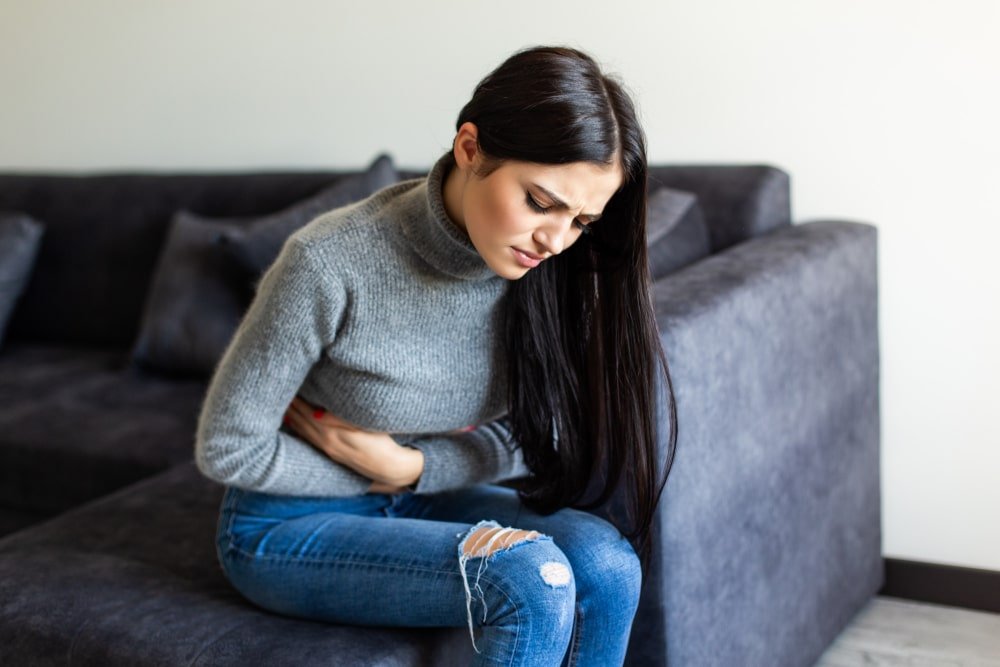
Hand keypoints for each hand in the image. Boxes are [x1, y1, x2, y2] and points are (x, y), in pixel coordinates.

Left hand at [283, 396, 423, 492]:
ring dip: (293, 419)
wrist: (389, 468)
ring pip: (305, 432)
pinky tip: (295, 426)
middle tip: (279, 393)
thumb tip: (316, 413)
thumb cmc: (381, 443)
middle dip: (292, 408)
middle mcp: (327, 443)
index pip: (309, 414)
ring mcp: (329, 450)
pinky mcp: (333, 454)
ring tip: (284, 407)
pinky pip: (310, 441)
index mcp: (333, 434)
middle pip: (303, 423)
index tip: (290, 388)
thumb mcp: (364, 428)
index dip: (299, 402)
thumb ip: (340, 420)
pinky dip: (300, 431)